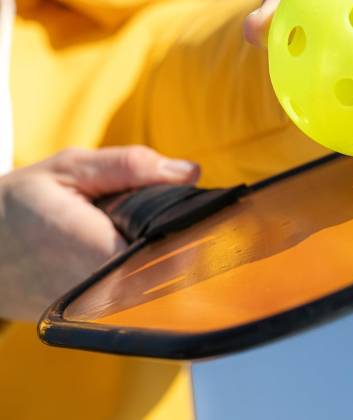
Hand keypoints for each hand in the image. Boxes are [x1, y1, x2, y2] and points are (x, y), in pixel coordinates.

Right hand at [0, 146, 198, 320]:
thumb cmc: (21, 203)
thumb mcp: (71, 169)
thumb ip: (131, 167)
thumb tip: (190, 172)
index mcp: (92, 248)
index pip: (167, 254)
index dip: (190, 235)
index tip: (199, 216)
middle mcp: (93, 289)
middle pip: (166, 275)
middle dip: (180, 245)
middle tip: (176, 219)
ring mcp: (89, 310)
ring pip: (153, 291)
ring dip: (163, 261)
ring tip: (149, 233)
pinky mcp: (85, 317)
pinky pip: (133, 300)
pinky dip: (144, 275)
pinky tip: (137, 252)